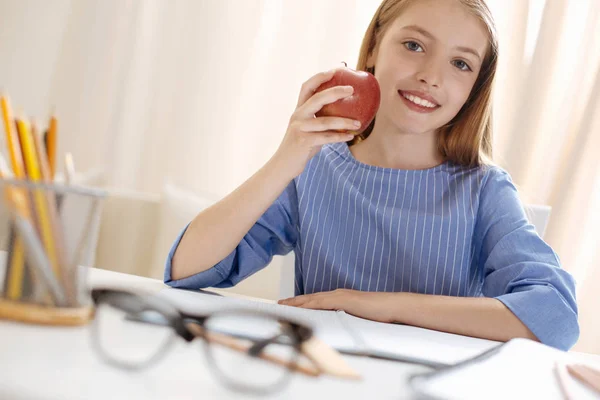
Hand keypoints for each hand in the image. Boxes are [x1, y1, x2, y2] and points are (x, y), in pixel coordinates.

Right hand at [274, 69, 361, 178]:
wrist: (283, 164)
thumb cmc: (301, 146)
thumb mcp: (308, 129)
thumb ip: (320, 119)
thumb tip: (344, 113)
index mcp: (299, 110)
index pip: (307, 86)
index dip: (321, 76)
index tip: (336, 69)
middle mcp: (298, 116)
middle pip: (317, 98)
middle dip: (335, 91)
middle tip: (351, 89)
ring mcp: (299, 128)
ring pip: (325, 121)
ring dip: (344, 121)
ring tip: (358, 123)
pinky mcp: (303, 141)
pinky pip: (326, 137)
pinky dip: (340, 136)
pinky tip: (350, 136)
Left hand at [278, 289, 393, 322]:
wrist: (391, 306)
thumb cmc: (377, 312)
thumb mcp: (356, 316)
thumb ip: (345, 317)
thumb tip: (335, 325)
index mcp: (340, 297)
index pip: (316, 300)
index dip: (301, 302)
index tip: (289, 305)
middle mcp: (337, 294)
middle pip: (311, 298)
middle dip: (294, 301)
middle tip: (279, 303)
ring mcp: (340, 295)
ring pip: (313, 299)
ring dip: (298, 303)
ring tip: (284, 306)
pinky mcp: (344, 300)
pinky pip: (323, 303)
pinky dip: (310, 305)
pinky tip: (301, 308)